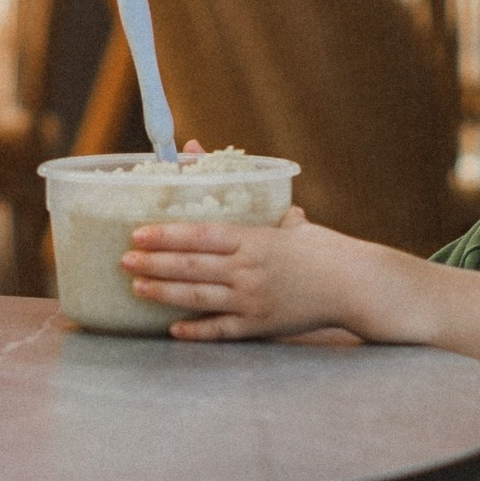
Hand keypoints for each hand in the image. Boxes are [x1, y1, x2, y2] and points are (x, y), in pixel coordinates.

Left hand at [124, 204, 356, 342]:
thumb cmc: (319, 248)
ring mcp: (254, 300)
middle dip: (154, 264)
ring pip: (199, 298)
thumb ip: (241, 189)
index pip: (201, 235)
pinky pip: (222, 331)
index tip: (138, 233)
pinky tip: (173, 329)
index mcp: (256, 239)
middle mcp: (250, 270)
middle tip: (124, 260)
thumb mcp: (287, 217)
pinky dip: (196, 331)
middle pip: (192, 267)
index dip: (166, 235)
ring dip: (164, 293)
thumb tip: (194, 150)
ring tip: (137, 287)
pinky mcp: (261, 327)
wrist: (354, 285)